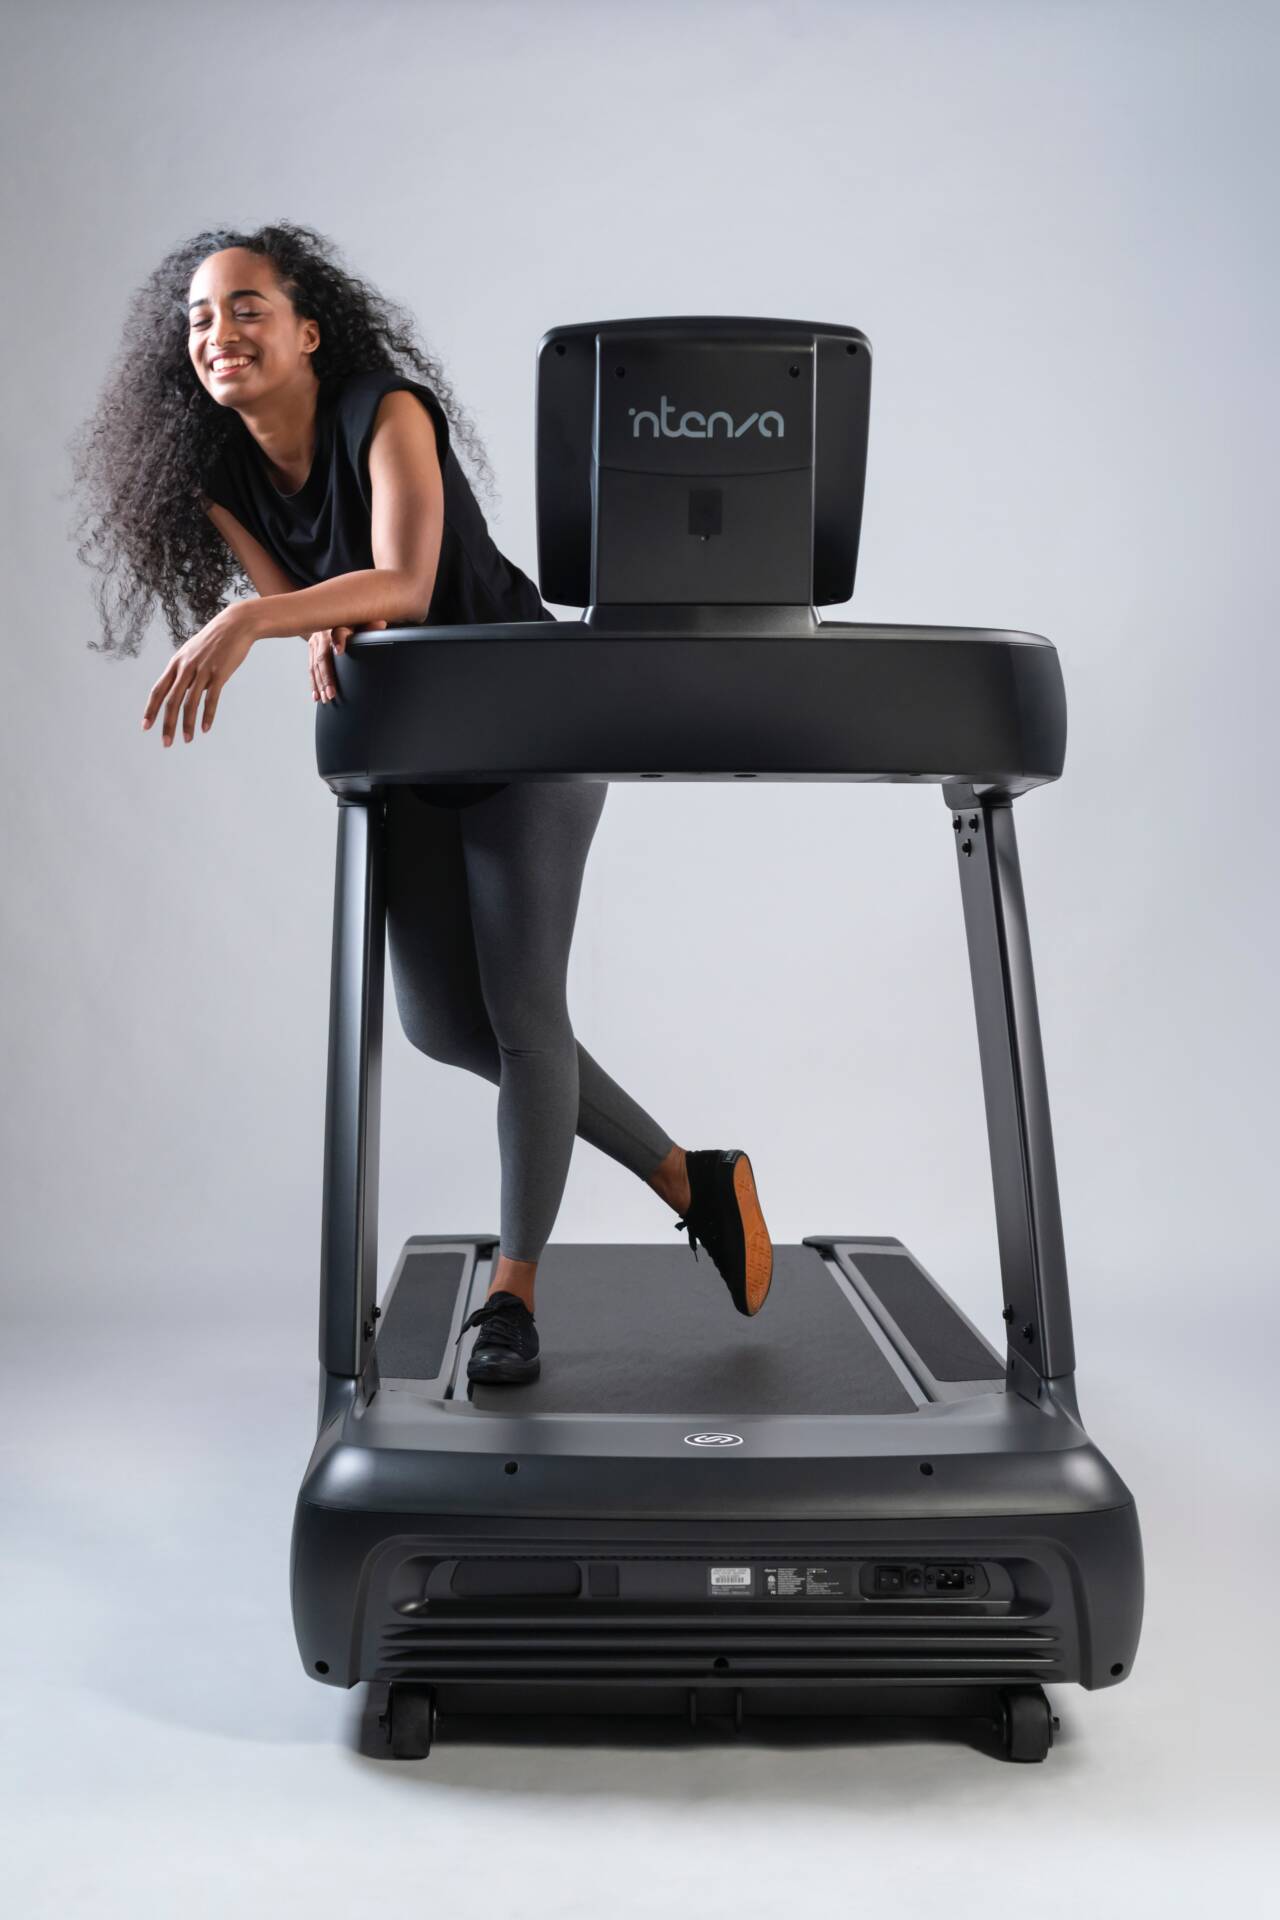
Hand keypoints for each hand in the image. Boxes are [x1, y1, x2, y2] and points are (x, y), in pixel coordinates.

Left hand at [141, 600, 260, 745]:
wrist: (235, 625)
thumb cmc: (215, 640)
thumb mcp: (194, 653)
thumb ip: (188, 673)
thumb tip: (187, 693)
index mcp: (176, 663)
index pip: (158, 690)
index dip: (151, 709)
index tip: (146, 727)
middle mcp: (185, 667)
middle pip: (171, 700)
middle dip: (167, 724)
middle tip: (165, 743)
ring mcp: (202, 670)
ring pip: (189, 703)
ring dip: (187, 724)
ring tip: (186, 740)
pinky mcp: (219, 673)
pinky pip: (211, 699)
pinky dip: (207, 716)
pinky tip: (205, 729)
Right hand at [308, 620, 387, 702]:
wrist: (338, 615)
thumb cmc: (356, 621)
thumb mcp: (365, 621)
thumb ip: (372, 626)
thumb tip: (380, 625)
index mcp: (338, 624)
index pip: (338, 632)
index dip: (339, 640)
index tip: (339, 651)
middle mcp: (324, 632)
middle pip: (323, 656)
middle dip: (326, 677)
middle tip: (331, 693)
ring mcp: (316, 641)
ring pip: (314, 665)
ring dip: (319, 684)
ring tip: (325, 698)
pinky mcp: (312, 648)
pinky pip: (311, 668)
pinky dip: (314, 683)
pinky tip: (316, 695)